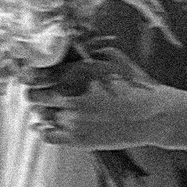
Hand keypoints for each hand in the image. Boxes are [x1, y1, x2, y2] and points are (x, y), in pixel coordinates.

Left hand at [27, 48, 171, 149]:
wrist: (153, 115)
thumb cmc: (134, 84)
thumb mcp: (112, 58)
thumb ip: (86, 52)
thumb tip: (66, 47)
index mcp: (76, 73)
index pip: (37, 73)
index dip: (32, 74)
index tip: (33, 75)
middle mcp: (70, 95)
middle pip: (33, 95)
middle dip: (37, 92)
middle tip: (43, 91)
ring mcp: (73, 119)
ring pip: (40, 114)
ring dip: (43, 110)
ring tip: (54, 107)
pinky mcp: (78, 139)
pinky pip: (47, 135)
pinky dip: (43, 129)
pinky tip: (48, 124)